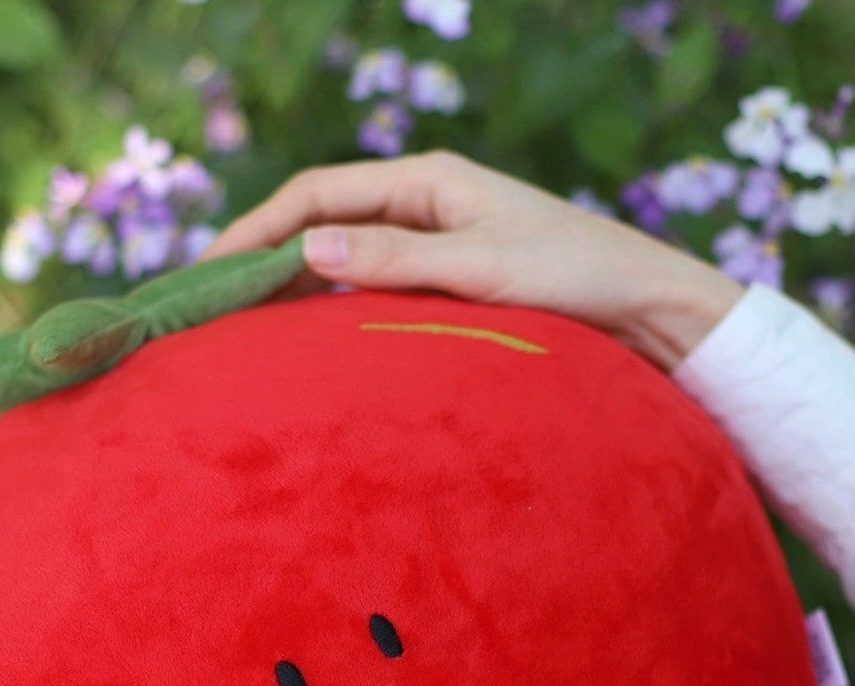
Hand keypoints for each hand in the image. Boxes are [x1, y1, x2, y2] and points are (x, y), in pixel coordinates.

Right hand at [206, 151, 744, 371]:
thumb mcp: (479, 268)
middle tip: (211, 303)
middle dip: (263, 257)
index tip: (213, 271)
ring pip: (343, 255)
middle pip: (321, 221)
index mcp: (428, 181)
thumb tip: (305, 249)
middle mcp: (425, 202)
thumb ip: (393, 258)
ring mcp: (435, 240)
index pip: (318, 195)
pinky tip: (308, 335)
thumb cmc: (573, 279)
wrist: (643, 308)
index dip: (258, 230)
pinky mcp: (448, 278)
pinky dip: (334, 305)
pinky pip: (372, 285)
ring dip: (294, 285)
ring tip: (243, 324)